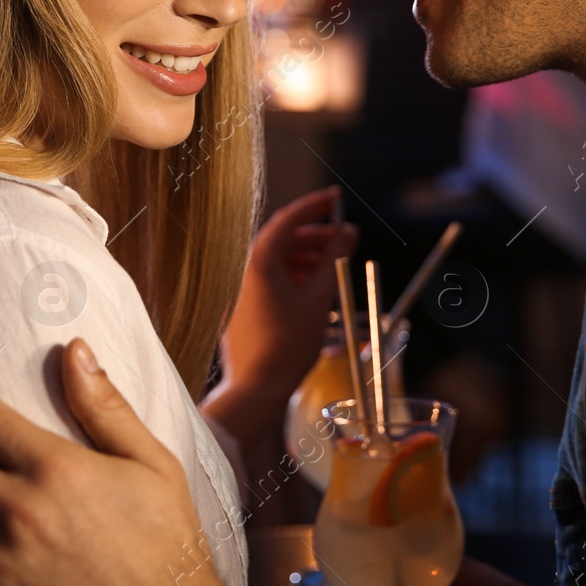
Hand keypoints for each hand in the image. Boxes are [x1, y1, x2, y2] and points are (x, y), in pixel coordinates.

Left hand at [203, 186, 357, 447]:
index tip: (337, 198)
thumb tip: (347, 232)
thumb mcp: (320, 298)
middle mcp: (241, 269)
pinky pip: (268, 280)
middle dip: (316, 237)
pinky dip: (292, 278)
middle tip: (345, 240)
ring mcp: (238, 289)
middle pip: (282, 240)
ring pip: (276, 261)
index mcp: (258, 261)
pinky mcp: (239, 307)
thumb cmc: (288, 345)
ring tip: (335, 269)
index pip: (288, 219)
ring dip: (307, 259)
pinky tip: (315, 290)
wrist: (257, 387)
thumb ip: (334, 259)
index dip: (316, 206)